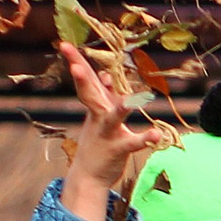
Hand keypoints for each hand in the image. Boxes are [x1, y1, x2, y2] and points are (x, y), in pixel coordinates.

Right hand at [58, 42, 168, 220]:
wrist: (89, 176)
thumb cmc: (97, 142)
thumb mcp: (98, 116)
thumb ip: (103, 95)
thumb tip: (105, 75)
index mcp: (94, 106)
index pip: (85, 80)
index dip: (76, 62)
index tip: (64, 44)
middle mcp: (98, 116)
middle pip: (90, 94)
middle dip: (82, 79)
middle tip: (74, 66)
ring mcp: (107, 132)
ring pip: (112, 117)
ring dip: (120, 108)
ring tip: (131, 99)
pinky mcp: (118, 148)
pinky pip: (132, 143)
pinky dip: (144, 138)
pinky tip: (156, 134)